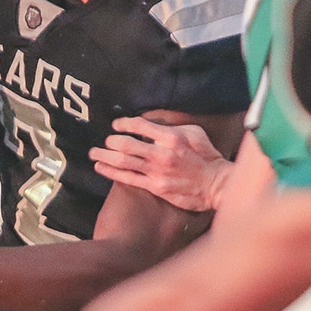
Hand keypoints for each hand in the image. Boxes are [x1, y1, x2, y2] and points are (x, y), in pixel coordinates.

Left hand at [89, 116, 230, 212]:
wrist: (216, 184)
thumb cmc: (207, 157)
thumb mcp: (194, 133)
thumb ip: (173, 126)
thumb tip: (154, 123)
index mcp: (171, 137)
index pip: (139, 125)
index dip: (124, 123)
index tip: (117, 124)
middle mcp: (161, 154)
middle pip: (126, 144)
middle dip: (110, 141)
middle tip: (103, 141)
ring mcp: (157, 171)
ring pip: (123, 162)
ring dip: (104, 156)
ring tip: (93, 153)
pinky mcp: (156, 187)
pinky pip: (128, 178)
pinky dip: (111, 172)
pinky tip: (101, 168)